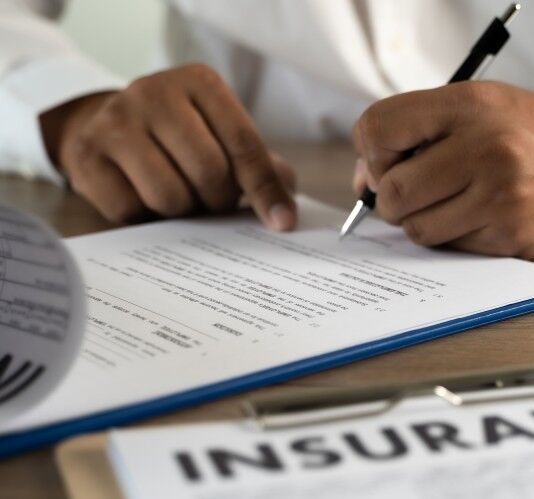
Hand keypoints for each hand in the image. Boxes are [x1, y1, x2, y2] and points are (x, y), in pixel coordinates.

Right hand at [40, 64, 296, 228]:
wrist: (103, 126)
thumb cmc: (178, 137)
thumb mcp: (220, 135)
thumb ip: (258, 164)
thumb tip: (287, 203)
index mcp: (199, 83)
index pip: (244, 143)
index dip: (265, 189)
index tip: (282, 222)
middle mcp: (154, 93)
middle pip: (210, 172)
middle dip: (219, 200)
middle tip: (212, 200)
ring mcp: (115, 122)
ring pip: (170, 196)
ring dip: (182, 210)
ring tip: (179, 195)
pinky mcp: (87, 156)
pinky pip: (131, 210)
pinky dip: (145, 216)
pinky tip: (142, 195)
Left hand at [352, 82, 533, 258]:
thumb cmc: (523, 129)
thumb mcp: (471, 106)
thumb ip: (411, 132)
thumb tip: (364, 184)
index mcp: (468, 105)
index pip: (378, 130)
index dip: (373, 153)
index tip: (390, 160)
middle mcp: (487, 149)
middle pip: (394, 193)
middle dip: (392, 199)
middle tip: (414, 190)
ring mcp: (503, 198)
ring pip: (417, 230)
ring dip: (421, 221)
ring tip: (450, 200)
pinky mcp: (513, 237)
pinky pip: (451, 249)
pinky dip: (454, 236)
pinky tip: (479, 214)